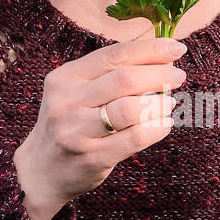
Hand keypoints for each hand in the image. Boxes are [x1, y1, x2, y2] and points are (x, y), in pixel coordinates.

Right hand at [14, 35, 186, 215]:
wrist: (42, 171)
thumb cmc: (70, 124)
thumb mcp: (76, 92)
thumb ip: (109, 75)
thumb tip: (161, 57)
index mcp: (65, 77)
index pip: (114, 55)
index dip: (150, 49)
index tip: (175, 48)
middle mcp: (67, 101)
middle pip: (124, 79)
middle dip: (159, 74)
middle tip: (178, 76)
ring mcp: (77, 131)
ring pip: (130, 109)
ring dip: (159, 102)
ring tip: (169, 102)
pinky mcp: (92, 157)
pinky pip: (135, 138)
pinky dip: (157, 128)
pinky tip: (164, 123)